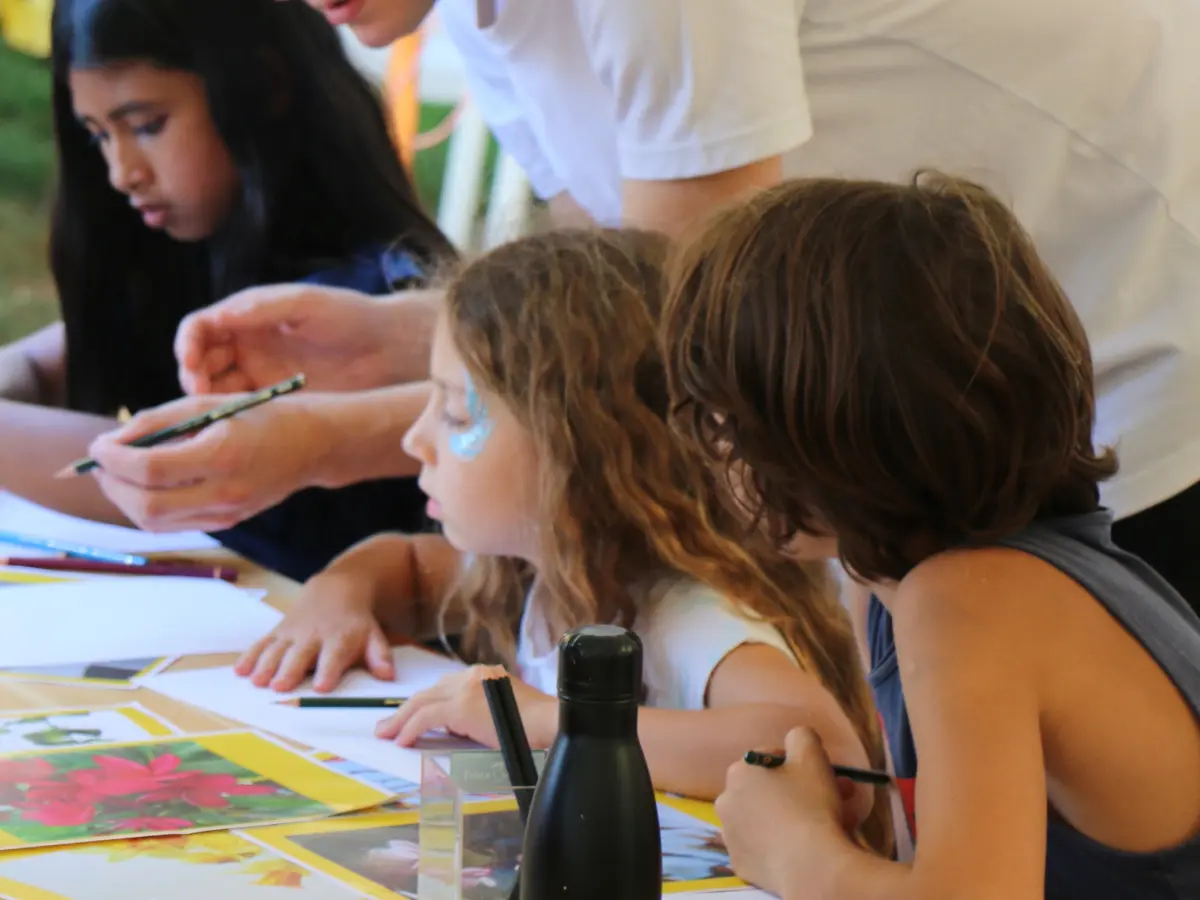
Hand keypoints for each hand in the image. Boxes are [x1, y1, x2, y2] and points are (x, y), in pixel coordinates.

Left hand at [87, 393, 323, 531]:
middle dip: (112, 485)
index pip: (150, 468)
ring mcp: (227, 514)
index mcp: (222, 455)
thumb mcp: (209, 403)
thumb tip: (111, 442)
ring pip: (155, 522)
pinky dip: (149, 506)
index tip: (97, 444)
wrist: (312, 445)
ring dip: (125, 499)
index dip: (113, 459)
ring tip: (118, 473)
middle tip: (101, 463)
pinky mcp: (228, 522)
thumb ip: (157, 421)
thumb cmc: (261, 414)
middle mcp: (225, 493)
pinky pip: (174, 523)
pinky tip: (146, 485)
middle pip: (146, 506)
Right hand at [175, 283, 438, 394]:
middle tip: (200, 395)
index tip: (190, 362)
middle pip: (200, 362)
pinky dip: (230, 419)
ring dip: (206, 402)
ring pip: (214, 390)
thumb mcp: (306, 305)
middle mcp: (247, 346)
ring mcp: (259, 375)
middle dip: (192, 376)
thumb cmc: (349, 317)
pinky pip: (240, 411)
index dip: (187, 344)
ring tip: (215, 413)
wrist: (387, 350)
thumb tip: (220, 315)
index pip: (199, 328)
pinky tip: (234, 426)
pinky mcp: (275, 401)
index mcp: (248, 317)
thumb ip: (263, 308)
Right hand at [235, 573, 393, 691]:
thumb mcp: (373, 635)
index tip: (322, 687)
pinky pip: (261, 643)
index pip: (333, 657)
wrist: (336, 589)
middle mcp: (313, 636)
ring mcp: (292, 632)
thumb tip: (389, 676)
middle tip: (279, 687)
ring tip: (256, 682)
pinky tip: (240, 671)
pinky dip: (250, 656)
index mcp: (339, 639)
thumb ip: (380, 656)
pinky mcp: (278, 631)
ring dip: (265, 665)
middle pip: (300, 655)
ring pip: (277, 650)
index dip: (328, 671)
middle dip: (289, 670)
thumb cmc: (356, 623)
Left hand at [374, 667, 556, 748]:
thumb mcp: (503, 715)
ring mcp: (467, 689)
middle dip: (406, 710)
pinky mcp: (462, 706)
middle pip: (429, 693)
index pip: (445, 688)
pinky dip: (410, 729)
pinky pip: (427, 718)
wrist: (552, 726)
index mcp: (485, 676)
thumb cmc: (537, 729)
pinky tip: (403, 741)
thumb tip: (455, 730)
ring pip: (422, 702)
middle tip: (388, 726)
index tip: (411, 718)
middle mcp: (474, 676)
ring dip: (401, 719)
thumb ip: (480, 716)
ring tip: (387, 734)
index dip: (425, 704)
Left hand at [716, 728, 857, 894]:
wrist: (810, 865)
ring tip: (826, 822)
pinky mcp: (740, 863)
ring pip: (767, 818)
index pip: (769, 758)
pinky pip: (764, 846)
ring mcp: (730, 835)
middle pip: (768, 790)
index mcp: (739, 772)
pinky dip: (782, 843)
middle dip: (800, 790)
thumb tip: (796, 738)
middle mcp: (726, 801)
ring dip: (792, 815)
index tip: (818, 775)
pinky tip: (805, 845)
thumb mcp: (811, 754)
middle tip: (831, 796)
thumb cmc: (810, 804)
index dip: (797, 763)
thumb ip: (801, 736)